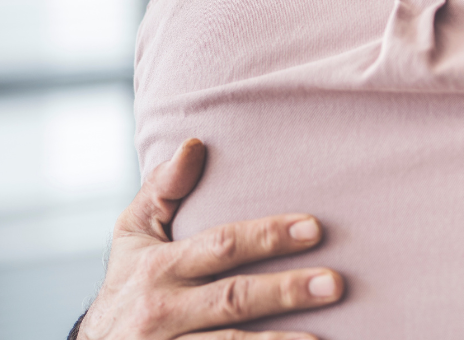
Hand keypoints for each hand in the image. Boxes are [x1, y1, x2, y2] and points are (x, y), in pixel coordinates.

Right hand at [79, 138, 342, 339]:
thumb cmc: (129, 281)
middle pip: (234, 298)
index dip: (268, 236)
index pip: (222, 245)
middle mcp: (161, 311)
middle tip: (335, 284)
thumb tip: (195, 143)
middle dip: (285, 291)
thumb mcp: (134, 234)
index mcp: (158, 266)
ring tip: (321, 338)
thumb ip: (162, 189)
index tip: (314, 227)